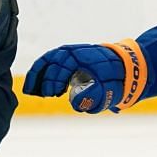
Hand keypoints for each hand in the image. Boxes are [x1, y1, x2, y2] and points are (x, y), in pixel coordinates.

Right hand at [21, 42, 136, 113]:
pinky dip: (42, 72)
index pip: (61, 66)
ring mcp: (70, 52)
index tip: (52, 94)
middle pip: (50, 60)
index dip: (53, 81)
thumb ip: (93, 98)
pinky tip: (39, 87)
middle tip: (41, 95)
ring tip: (30, 91)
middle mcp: (74, 51)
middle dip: (42, 78)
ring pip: (47, 59)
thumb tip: (75, 104)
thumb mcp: (107, 91)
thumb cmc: (116, 80)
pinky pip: (50, 61)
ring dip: (37, 74)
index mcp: (83, 57)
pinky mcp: (68, 56)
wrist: (125, 67)